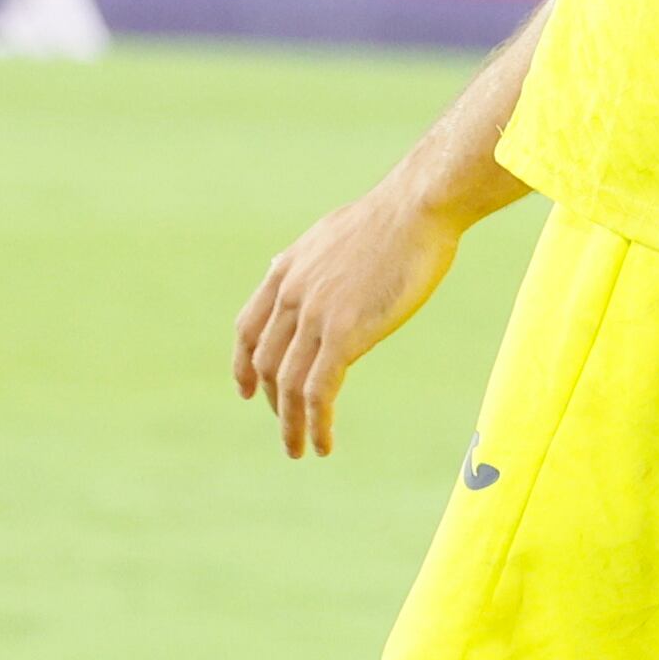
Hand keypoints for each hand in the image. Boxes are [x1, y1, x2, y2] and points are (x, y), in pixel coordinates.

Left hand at [232, 177, 469, 457]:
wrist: (415, 209)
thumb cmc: (389, 220)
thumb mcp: (332, 235)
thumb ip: (311, 260)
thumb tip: (296, 265)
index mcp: (286, 270)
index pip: (248, 328)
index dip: (243, 364)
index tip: (246, 390)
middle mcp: (290, 293)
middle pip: (266, 363)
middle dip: (272, 402)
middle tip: (287, 431)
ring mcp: (313, 314)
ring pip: (288, 385)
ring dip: (290, 425)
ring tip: (299, 450)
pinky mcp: (343, 333)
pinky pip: (318, 392)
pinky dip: (316, 423)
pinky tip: (324, 443)